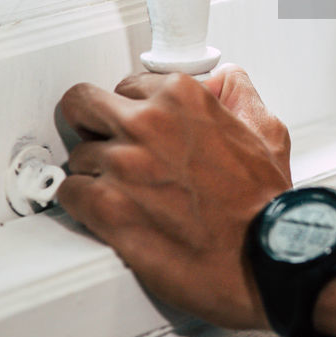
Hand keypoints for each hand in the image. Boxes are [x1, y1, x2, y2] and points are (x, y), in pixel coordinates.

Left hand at [56, 65, 290, 328]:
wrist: (260, 255)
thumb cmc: (262, 204)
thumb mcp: (267, 133)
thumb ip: (240, 96)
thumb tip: (226, 81)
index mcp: (182, 98)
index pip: (127, 85)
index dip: (133, 110)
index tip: (136, 126)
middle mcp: (147, 123)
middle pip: (82, 104)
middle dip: (91, 124)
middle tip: (103, 143)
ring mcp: (122, 164)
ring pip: (78, 156)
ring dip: (94, 172)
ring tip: (123, 192)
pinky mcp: (106, 206)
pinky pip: (68, 193)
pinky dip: (82, 204)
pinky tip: (107, 212)